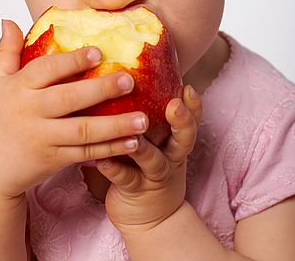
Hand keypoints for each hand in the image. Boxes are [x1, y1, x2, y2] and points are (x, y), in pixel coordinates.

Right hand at [0, 20, 148, 199]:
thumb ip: (6, 53)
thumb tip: (9, 21)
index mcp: (17, 89)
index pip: (46, 70)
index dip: (72, 61)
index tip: (98, 51)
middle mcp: (30, 113)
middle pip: (69, 99)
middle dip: (102, 89)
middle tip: (130, 80)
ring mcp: (42, 139)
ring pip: (84, 131)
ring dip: (116, 125)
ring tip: (143, 119)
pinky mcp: (53, 160)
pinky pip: (86, 154)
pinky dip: (111, 149)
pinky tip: (133, 142)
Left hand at [96, 84, 201, 233]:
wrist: (152, 219)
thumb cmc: (148, 167)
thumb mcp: (158, 142)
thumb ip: (150, 114)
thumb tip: (129, 75)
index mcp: (176, 141)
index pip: (192, 119)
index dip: (193, 106)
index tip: (188, 87)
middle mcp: (171, 157)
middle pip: (184, 138)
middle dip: (181, 121)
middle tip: (174, 106)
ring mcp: (155, 175)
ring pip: (153, 160)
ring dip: (143, 146)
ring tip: (133, 134)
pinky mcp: (135, 190)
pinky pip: (125, 178)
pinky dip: (113, 168)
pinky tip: (101, 158)